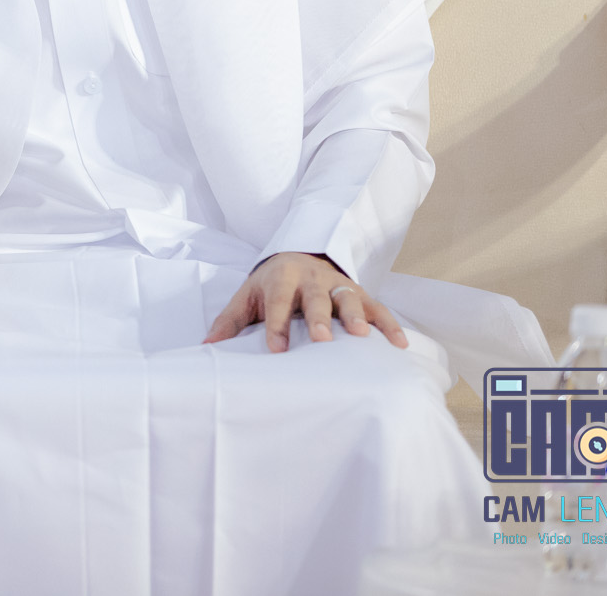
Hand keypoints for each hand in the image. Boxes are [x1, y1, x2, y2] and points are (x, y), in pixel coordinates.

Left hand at [203, 251, 406, 352]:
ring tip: (361, 335)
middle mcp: (311, 278)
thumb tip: (207, 348)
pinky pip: (377, 307)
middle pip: (315, 297)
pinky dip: (389, 324)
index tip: (276, 350)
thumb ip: (230, 322)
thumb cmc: (269, 287)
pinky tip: (400, 344)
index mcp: (281, 278)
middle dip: (318, 317)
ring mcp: (337, 284)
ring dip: (355, 315)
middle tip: (321, 339)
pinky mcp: (359, 292)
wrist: (297, 256)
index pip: (278, 302)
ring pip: (347, 297)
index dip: (277, 325)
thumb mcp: (247, 297)